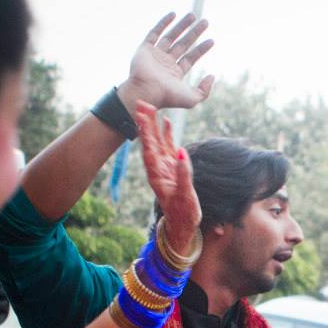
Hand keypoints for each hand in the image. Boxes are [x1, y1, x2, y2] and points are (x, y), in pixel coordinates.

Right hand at [117, 12, 214, 112]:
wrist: (146, 92)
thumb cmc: (168, 97)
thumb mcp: (193, 98)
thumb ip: (204, 90)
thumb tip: (212, 76)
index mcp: (175, 73)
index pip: (191, 58)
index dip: (201, 49)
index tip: (212, 40)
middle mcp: (165, 63)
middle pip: (183, 44)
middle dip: (194, 33)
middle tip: (205, 22)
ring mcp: (155, 55)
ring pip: (171, 36)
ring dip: (182, 25)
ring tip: (193, 15)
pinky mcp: (145, 49)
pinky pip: (154, 33)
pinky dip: (163, 23)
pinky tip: (173, 14)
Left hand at [134, 101, 201, 252]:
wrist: (182, 224)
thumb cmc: (184, 213)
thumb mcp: (185, 196)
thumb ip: (184, 174)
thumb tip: (182, 152)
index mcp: (157, 174)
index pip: (150, 148)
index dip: (146, 132)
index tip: (142, 115)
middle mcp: (158, 168)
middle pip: (150, 141)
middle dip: (146, 123)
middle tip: (142, 102)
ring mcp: (165, 167)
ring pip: (158, 142)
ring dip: (155, 125)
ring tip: (152, 107)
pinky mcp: (172, 168)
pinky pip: (169, 147)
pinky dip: (168, 134)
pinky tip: (168, 123)